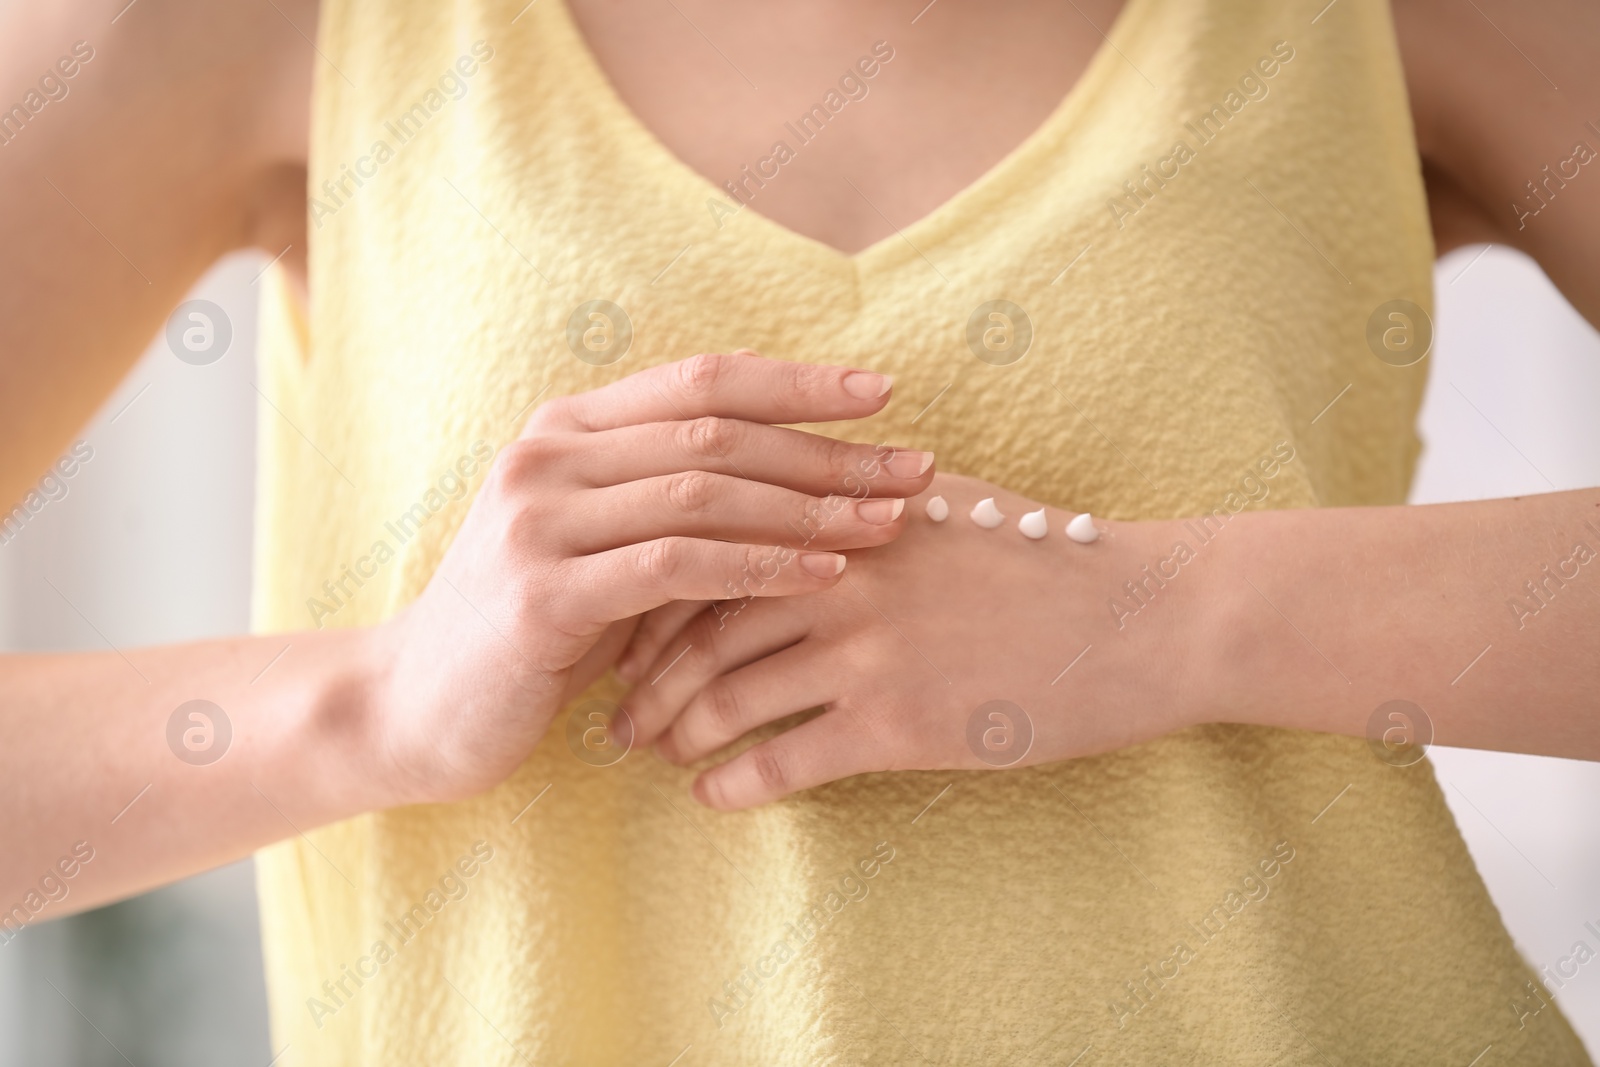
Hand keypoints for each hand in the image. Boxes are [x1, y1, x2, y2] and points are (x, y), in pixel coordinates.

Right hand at [364, 353, 936, 805]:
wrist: (416, 706)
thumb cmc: (532, 628)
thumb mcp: (602, 545)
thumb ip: (671, 500)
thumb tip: (803, 477)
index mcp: (566, 427)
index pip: (701, 379)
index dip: (798, 381)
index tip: (884, 390)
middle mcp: (548, 455)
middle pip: (715, 431)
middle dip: (826, 450)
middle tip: (912, 469)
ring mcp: (538, 519)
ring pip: (703, 490)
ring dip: (809, 506)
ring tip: (888, 523)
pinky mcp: (543, 591)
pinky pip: (675, 563)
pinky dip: (759, 564)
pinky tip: (824, 571)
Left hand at [619, 472, 1216, 809]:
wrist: (1143, 617)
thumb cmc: (1051, 559)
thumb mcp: (950, 504)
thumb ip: (864, 502)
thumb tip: (803, 505)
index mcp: (844, 516)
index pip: (712, 550)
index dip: (653, 596)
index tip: (621, 627)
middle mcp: (840, 574)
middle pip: (697, 626)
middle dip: (643, 675)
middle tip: (614, 710)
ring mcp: (866, 648)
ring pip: (727, 694)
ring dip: (677, 731)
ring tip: (652, 754)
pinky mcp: (899, 721)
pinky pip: (784, 759)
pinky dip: (734, 781)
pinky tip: (712, 796)